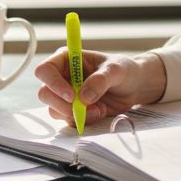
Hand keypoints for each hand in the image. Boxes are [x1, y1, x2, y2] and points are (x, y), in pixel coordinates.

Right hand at [34, 49, 166, 125]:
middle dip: (64, 105)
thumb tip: (84, 97)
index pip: (45, 70)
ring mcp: (65, 95)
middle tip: (85, 108)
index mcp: (66, 59)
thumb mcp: (116, 70)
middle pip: (45, 93)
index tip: (72, 96)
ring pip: (54, 109)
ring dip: (75, 114)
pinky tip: (99, 113)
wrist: (134, 87)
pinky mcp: (72, 110)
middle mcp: (61, 77)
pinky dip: (82, 121)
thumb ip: (100, 80)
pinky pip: (67, 120)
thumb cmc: (124, 70)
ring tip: (99, 109)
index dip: (53, 84)